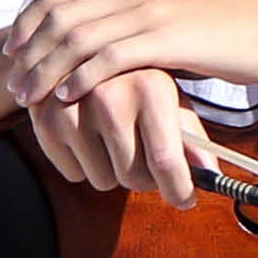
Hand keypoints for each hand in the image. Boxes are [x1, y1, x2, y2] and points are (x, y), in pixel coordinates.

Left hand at [6, 0, 257, 109]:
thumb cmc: (222, 32)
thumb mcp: (165, 18)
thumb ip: (129, 25)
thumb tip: (97, 50)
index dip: (26, 24)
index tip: (12, 54)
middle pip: (58, 17)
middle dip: (29, 54)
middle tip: (15, 86)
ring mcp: (148, 13)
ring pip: (77, 38)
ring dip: (47, 70)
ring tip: (31, 98)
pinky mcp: (167, 38)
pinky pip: (110, 57)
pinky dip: (82, 78)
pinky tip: (69, 98)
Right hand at [31, 66, 206, 207]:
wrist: (79, 56)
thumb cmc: (137, 83)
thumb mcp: (171, 101)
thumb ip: (193, 140)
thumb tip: (213, 175)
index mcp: (150, 87)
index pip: (166, 160)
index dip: (179, 190)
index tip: (186, 200)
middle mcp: (109, 96)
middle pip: (135, 178)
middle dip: (146, 179)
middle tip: (146, 160)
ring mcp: (72, 109)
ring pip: (104, 181)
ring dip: (115, 173)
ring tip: (115, 142)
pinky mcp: (44, 122)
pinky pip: (74, 175)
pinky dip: (85, 167)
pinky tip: (88, 138)